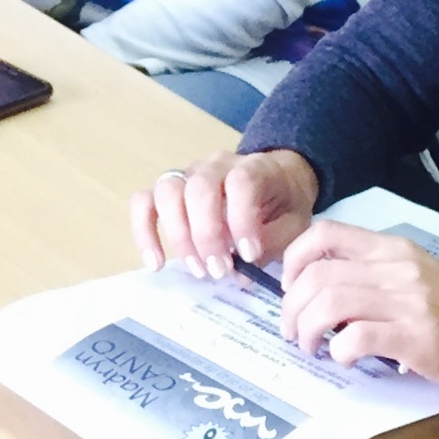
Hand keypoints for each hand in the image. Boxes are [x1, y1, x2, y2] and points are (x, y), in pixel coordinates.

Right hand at [131, 148, 316, 279]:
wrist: (275, 178)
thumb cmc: (284, 203)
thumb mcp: (294, 224)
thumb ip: (272, 244)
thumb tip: (241, 273)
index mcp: (254, 167)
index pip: (241, 182)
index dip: (241, 219)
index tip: (249, 255)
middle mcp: (217, 165)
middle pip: (199, 188)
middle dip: (206, 235)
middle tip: (219, 270)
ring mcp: (188, 172)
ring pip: (167, 191)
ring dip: (178, 235)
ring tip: (197, 269)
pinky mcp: (169, 187)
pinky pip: (144, 201)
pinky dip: (144, 231)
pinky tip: (156, 263)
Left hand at [277, 222, 438, 412]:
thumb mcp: (426, 281)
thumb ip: (382, 277)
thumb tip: (329, 291)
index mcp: (398, 250)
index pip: (325, 234)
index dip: (293, 259)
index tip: (288, 287)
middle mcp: (401, 269)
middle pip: (317, 274)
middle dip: (291, 306)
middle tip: (292, 330)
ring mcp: (411, 302)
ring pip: (329, 302)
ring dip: (307, 329)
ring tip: (311, 347)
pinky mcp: (421, 339)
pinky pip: (357, 337)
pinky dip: (339, 351)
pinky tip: (346, 360)